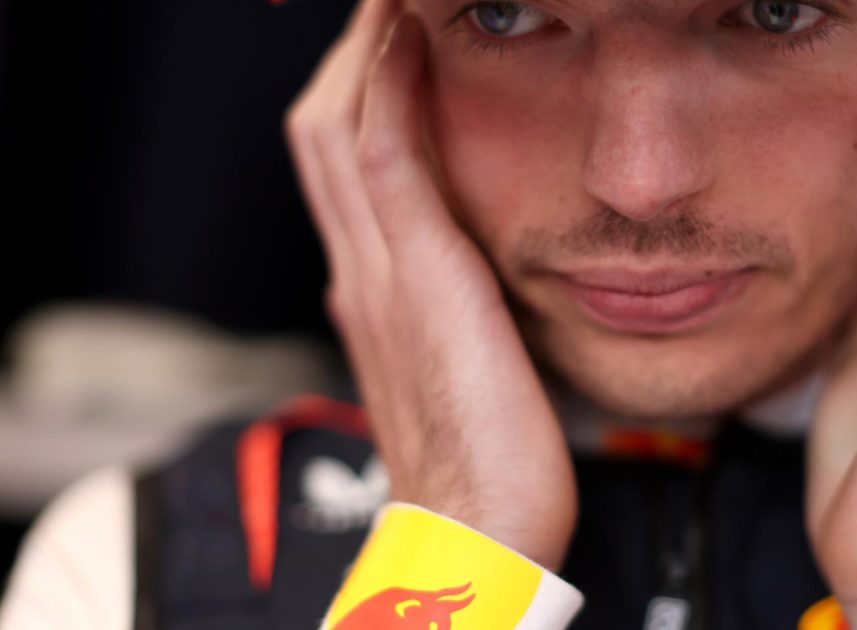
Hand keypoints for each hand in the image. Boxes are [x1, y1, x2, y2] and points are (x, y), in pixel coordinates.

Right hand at [284, 0, 576, 570]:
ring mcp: (380, 274)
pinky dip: (388, 91)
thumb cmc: (483, 462)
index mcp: (373, 292)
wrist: (475, 530)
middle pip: (323, 131)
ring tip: (388, 9)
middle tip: (383, 17)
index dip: (359, 94)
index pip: (345, 165)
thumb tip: (477, 281)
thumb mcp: (462, 369)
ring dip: (360, 54)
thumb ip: (454, 316)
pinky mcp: (420, 281)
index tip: (390, 47)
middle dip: (350, 58)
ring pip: (340, 129)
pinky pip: (388, 161)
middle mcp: (363, 273)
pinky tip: (406, 37)